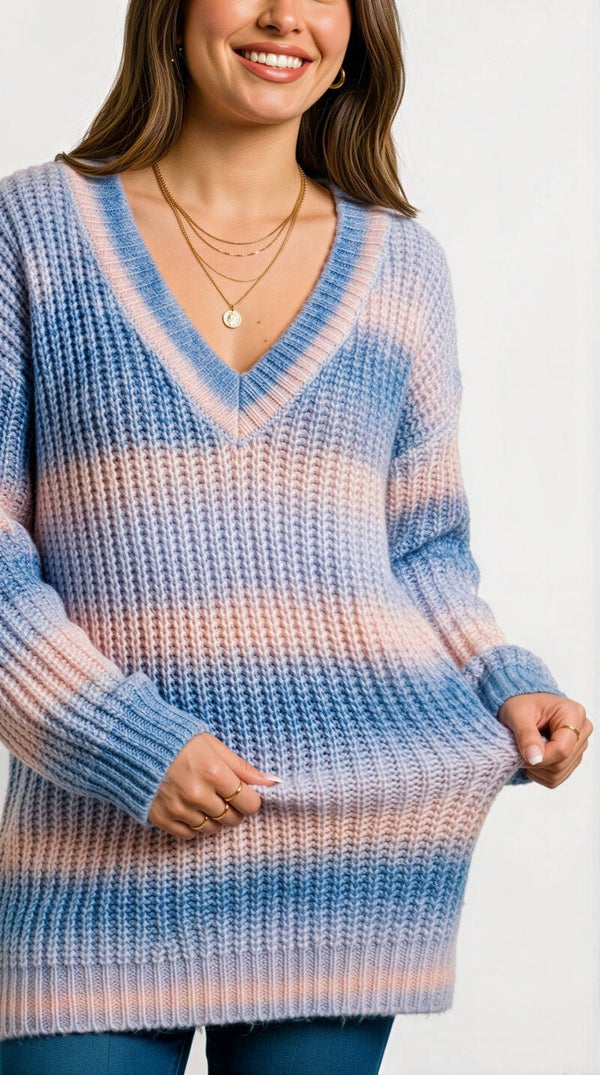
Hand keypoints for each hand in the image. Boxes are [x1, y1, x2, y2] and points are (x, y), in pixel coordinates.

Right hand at [148, 732, 281, 838]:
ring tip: (206, 800)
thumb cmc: (178, 741)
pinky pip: (190, 835)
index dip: (249, 800)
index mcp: (214, 772)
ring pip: (212, 829)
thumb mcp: (214, 746)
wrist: (135, 745)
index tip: (243, 793)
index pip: (249, 803)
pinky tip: (191, 809)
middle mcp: (198, 794)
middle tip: (224, 796)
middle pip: (232, 819)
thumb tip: (273, 782)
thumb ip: (243, 768)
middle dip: (233, 810)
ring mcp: (179, 809)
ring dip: (215, 818)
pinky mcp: (162, 819)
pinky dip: (195, 826)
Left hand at [497, 692, 592, 787]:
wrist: (523, 709)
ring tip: (527, 749)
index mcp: (573, 714)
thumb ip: (526, 735)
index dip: (541, 757)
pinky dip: (539, 773)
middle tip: (520, 748)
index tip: (522, 754)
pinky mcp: (572, 760)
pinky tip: (533, 756)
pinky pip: (555, 780)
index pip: (563, 749)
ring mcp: (579, 747)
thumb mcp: (516, 714)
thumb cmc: (521, 706)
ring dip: (536, 768)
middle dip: (536, 761)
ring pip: (558, 774)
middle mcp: (582, 731)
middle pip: (561, 763)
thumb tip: (535, 759)